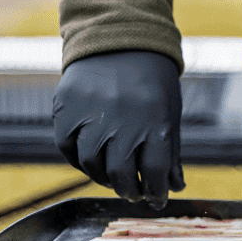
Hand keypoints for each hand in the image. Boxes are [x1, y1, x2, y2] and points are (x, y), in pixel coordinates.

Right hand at [53, 50, 184, 208]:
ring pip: (91, 163)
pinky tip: (92, 161)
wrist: (119, 41)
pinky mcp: (65, 108)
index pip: (154, 171)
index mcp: (155, 121)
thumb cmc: (152, 82)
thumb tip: (175, 187)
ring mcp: (90, 114)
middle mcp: (121, 120)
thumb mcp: (169, 113)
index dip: (156, 192)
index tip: (156, 199)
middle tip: (133, 194)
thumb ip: (170, 151)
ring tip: (113, 178)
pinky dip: (79, 160)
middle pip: (120, 173)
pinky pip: (67, 146)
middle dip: (128, 190)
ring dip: (102, 178)